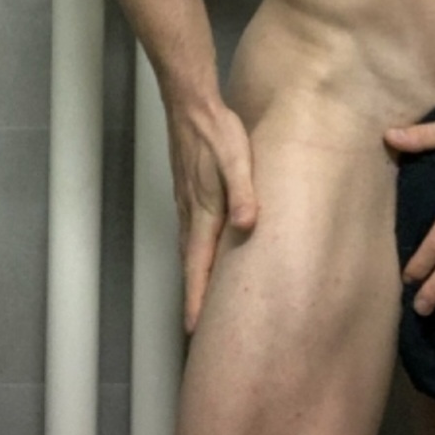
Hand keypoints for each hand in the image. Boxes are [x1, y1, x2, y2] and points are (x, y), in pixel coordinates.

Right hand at [164, 97, 258, 333]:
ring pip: (189, 251)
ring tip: (201, 301)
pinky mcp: (188, 193)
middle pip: (190, 266)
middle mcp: (190, 214)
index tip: (193, 329)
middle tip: (196, 329)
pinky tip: (203, 256)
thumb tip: (248, 225)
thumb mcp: (237, 160)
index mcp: (204, 212)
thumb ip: (244, 193)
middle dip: (194, 297)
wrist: (191, 105)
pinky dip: (194, 255)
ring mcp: (186, 204)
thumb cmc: (216, 132)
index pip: (198, 266)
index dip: (197, 299)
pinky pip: (190, 234)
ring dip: (194, 277)